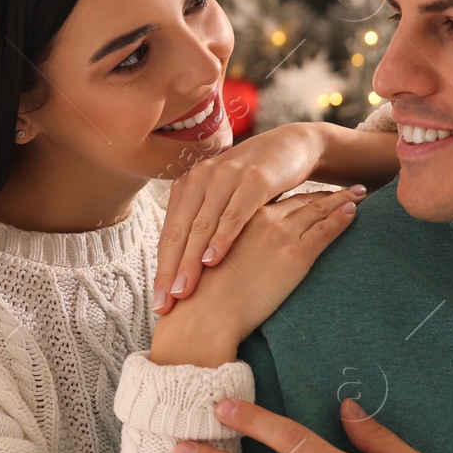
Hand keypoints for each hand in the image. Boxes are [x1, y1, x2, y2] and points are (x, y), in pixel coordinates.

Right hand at [147, 186, 365, 367]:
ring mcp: (280, 234)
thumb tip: (233, 255)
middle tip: (344, 189)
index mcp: (238, 217)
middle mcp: (260, 218)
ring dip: (340, 199)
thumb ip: (224, 247)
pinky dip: (342, 217)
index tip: (310, 192)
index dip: (295, 194)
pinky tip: (354, 210)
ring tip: (357, 194)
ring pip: (317, 208)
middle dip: (322, 193)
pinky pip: (325, 228)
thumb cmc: (201, 295)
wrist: (206, 316)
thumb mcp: (208, 259)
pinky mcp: (296, 254)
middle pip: (298, 199)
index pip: (275, 200)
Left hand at [153, 123, 329, 313]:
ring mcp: (226, 177)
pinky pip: (234, 214)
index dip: (162, 271)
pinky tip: (213, 260)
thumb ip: (204, 227)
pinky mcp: (254, 179)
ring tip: (182, 290)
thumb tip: (185, 270)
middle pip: (179, 232)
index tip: (159, 305)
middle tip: (164, 304)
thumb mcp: (224, 202)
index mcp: (188, 186)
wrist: (293, 147)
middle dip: (169, 271)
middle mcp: (201, 178)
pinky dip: (222, 238)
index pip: (169, 235)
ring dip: (190, 260)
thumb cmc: (254, 184)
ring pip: (202, 225)